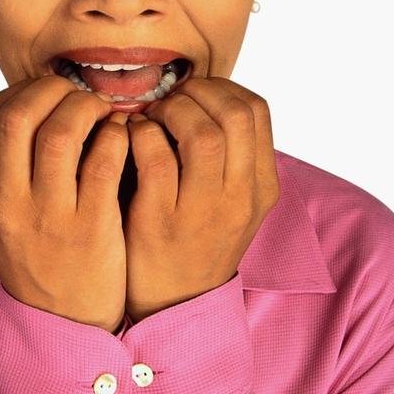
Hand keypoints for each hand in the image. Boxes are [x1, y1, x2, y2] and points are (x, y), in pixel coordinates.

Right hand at [0, 77, 130, 333]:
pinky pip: (105, 159)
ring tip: (105, 112)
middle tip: (79, 95)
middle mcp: (6, 203)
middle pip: (18, 115)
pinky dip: (118, 135)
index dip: (25, 90)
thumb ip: (9, 166)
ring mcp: (48, 217)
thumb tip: (35, 102)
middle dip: (54, 90)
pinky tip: (124, 137)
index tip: (51, 93)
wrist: (66, 323)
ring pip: (62, 132)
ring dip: (89, 108)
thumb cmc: (41, 255)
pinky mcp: (91, 229)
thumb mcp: (4, 215)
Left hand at [124, 77, 279, 322]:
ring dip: (170, 111)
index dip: (221, 88)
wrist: (174, 305)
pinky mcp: (161, 222)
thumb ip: (230, 155)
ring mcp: (203, 211)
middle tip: (171, 101)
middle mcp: (241, 198)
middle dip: (197, 93)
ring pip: (201, 132)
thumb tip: (205, 97)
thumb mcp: (232, 202)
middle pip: (234, 114)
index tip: (194, 93)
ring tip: (153, 117)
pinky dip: (141, 134)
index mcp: (262, 187)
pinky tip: (132, 137)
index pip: (256, 111)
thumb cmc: (196, 240)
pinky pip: (156, 157)